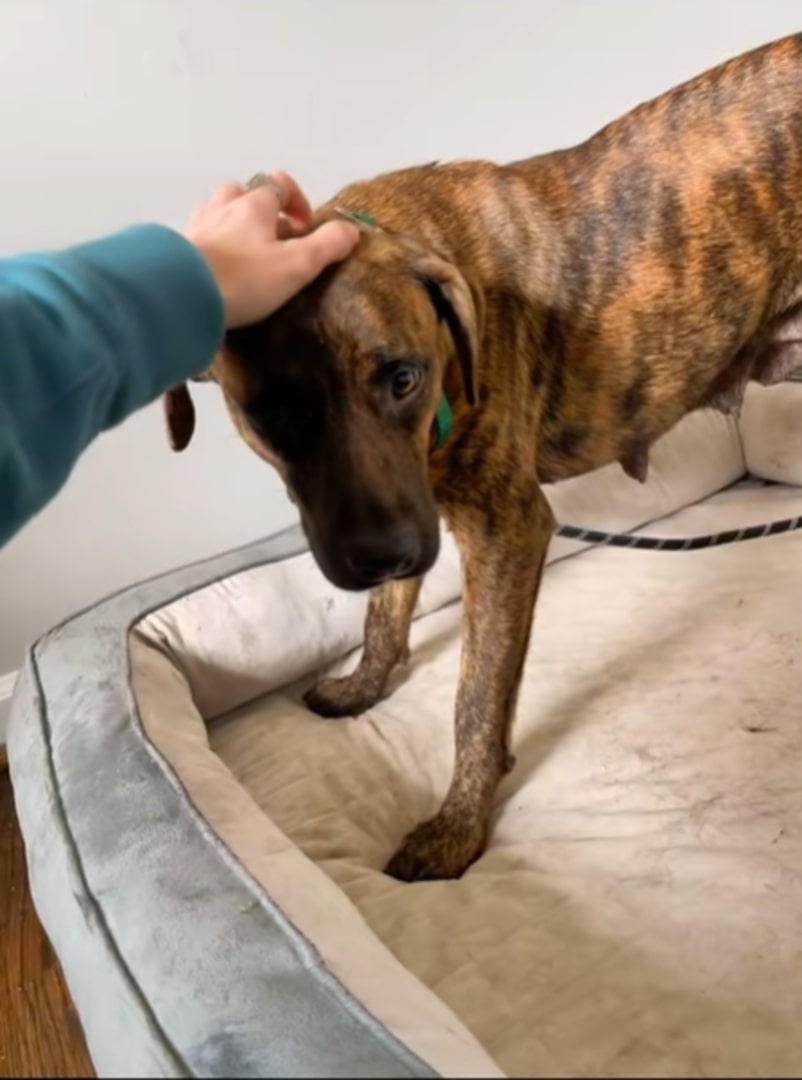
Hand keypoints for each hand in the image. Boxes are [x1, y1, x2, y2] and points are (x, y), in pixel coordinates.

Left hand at [185, 171, 358, 327]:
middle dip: (263, 211)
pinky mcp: (178, 249)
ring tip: (246, 252)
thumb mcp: (298, 265)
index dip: (298, 201)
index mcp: (255, 205)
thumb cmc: (245, 279)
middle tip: (275, 242)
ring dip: (235, 223)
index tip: (306, 228)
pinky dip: (213, 243)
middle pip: (245, 193)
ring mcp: (198, 226)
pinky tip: (218, 266)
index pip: (280, 184)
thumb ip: (327, 246)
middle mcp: (224, 206)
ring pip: (219, 210)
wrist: (182, 296)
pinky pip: (200, 235)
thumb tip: (352, 230)